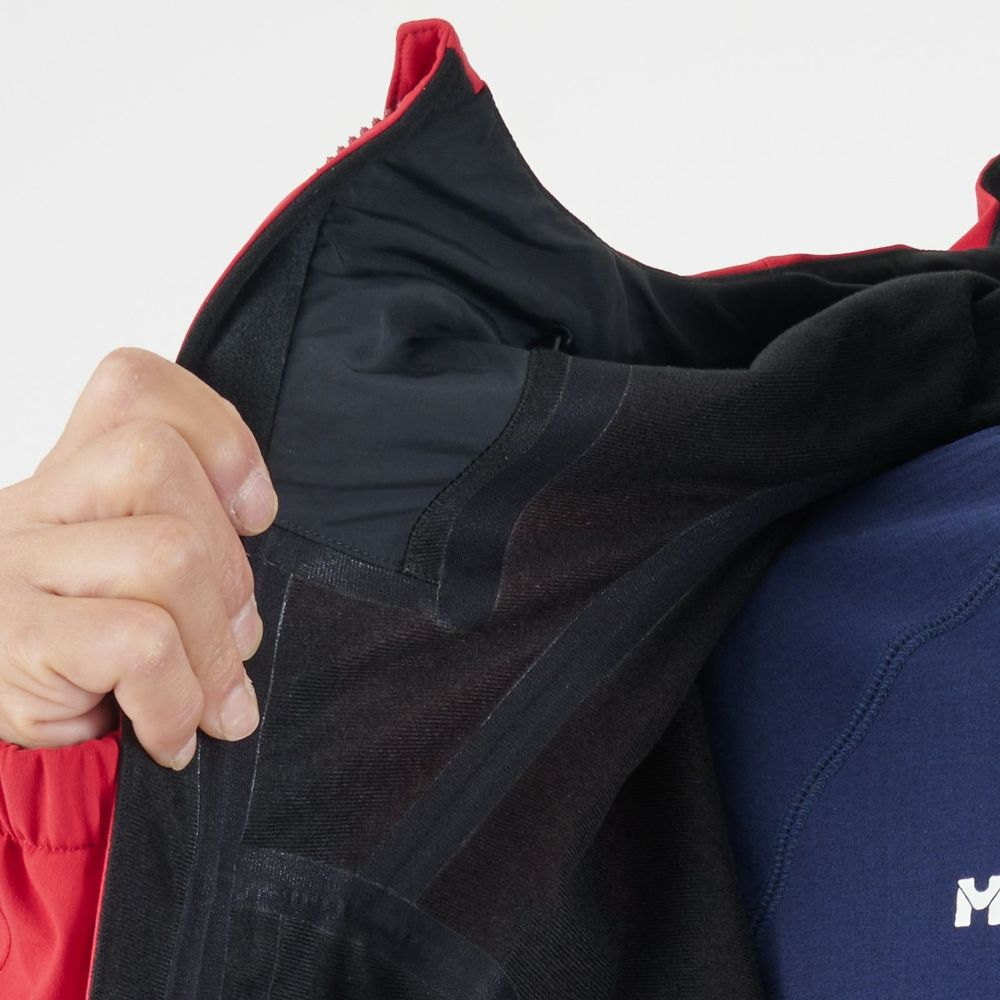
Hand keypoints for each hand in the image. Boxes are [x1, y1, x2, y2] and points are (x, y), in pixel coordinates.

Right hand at [0, 347, 277, 769]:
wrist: (0, 744)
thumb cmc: (93, 665)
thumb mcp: (139, 590)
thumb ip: (193, 552)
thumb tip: (254, 606)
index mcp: (70, 479)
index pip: (132, 386)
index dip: (217, 433)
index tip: (254, 512)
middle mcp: (29, 505)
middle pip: (158, 464)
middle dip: (230, 565)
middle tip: (236, 636)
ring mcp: (12, 567)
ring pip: (167, 552)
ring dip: (213, 645)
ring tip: (209, 700)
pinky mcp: (14, 638)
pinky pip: (141, 641)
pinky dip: (176, 700)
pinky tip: (168, 732)